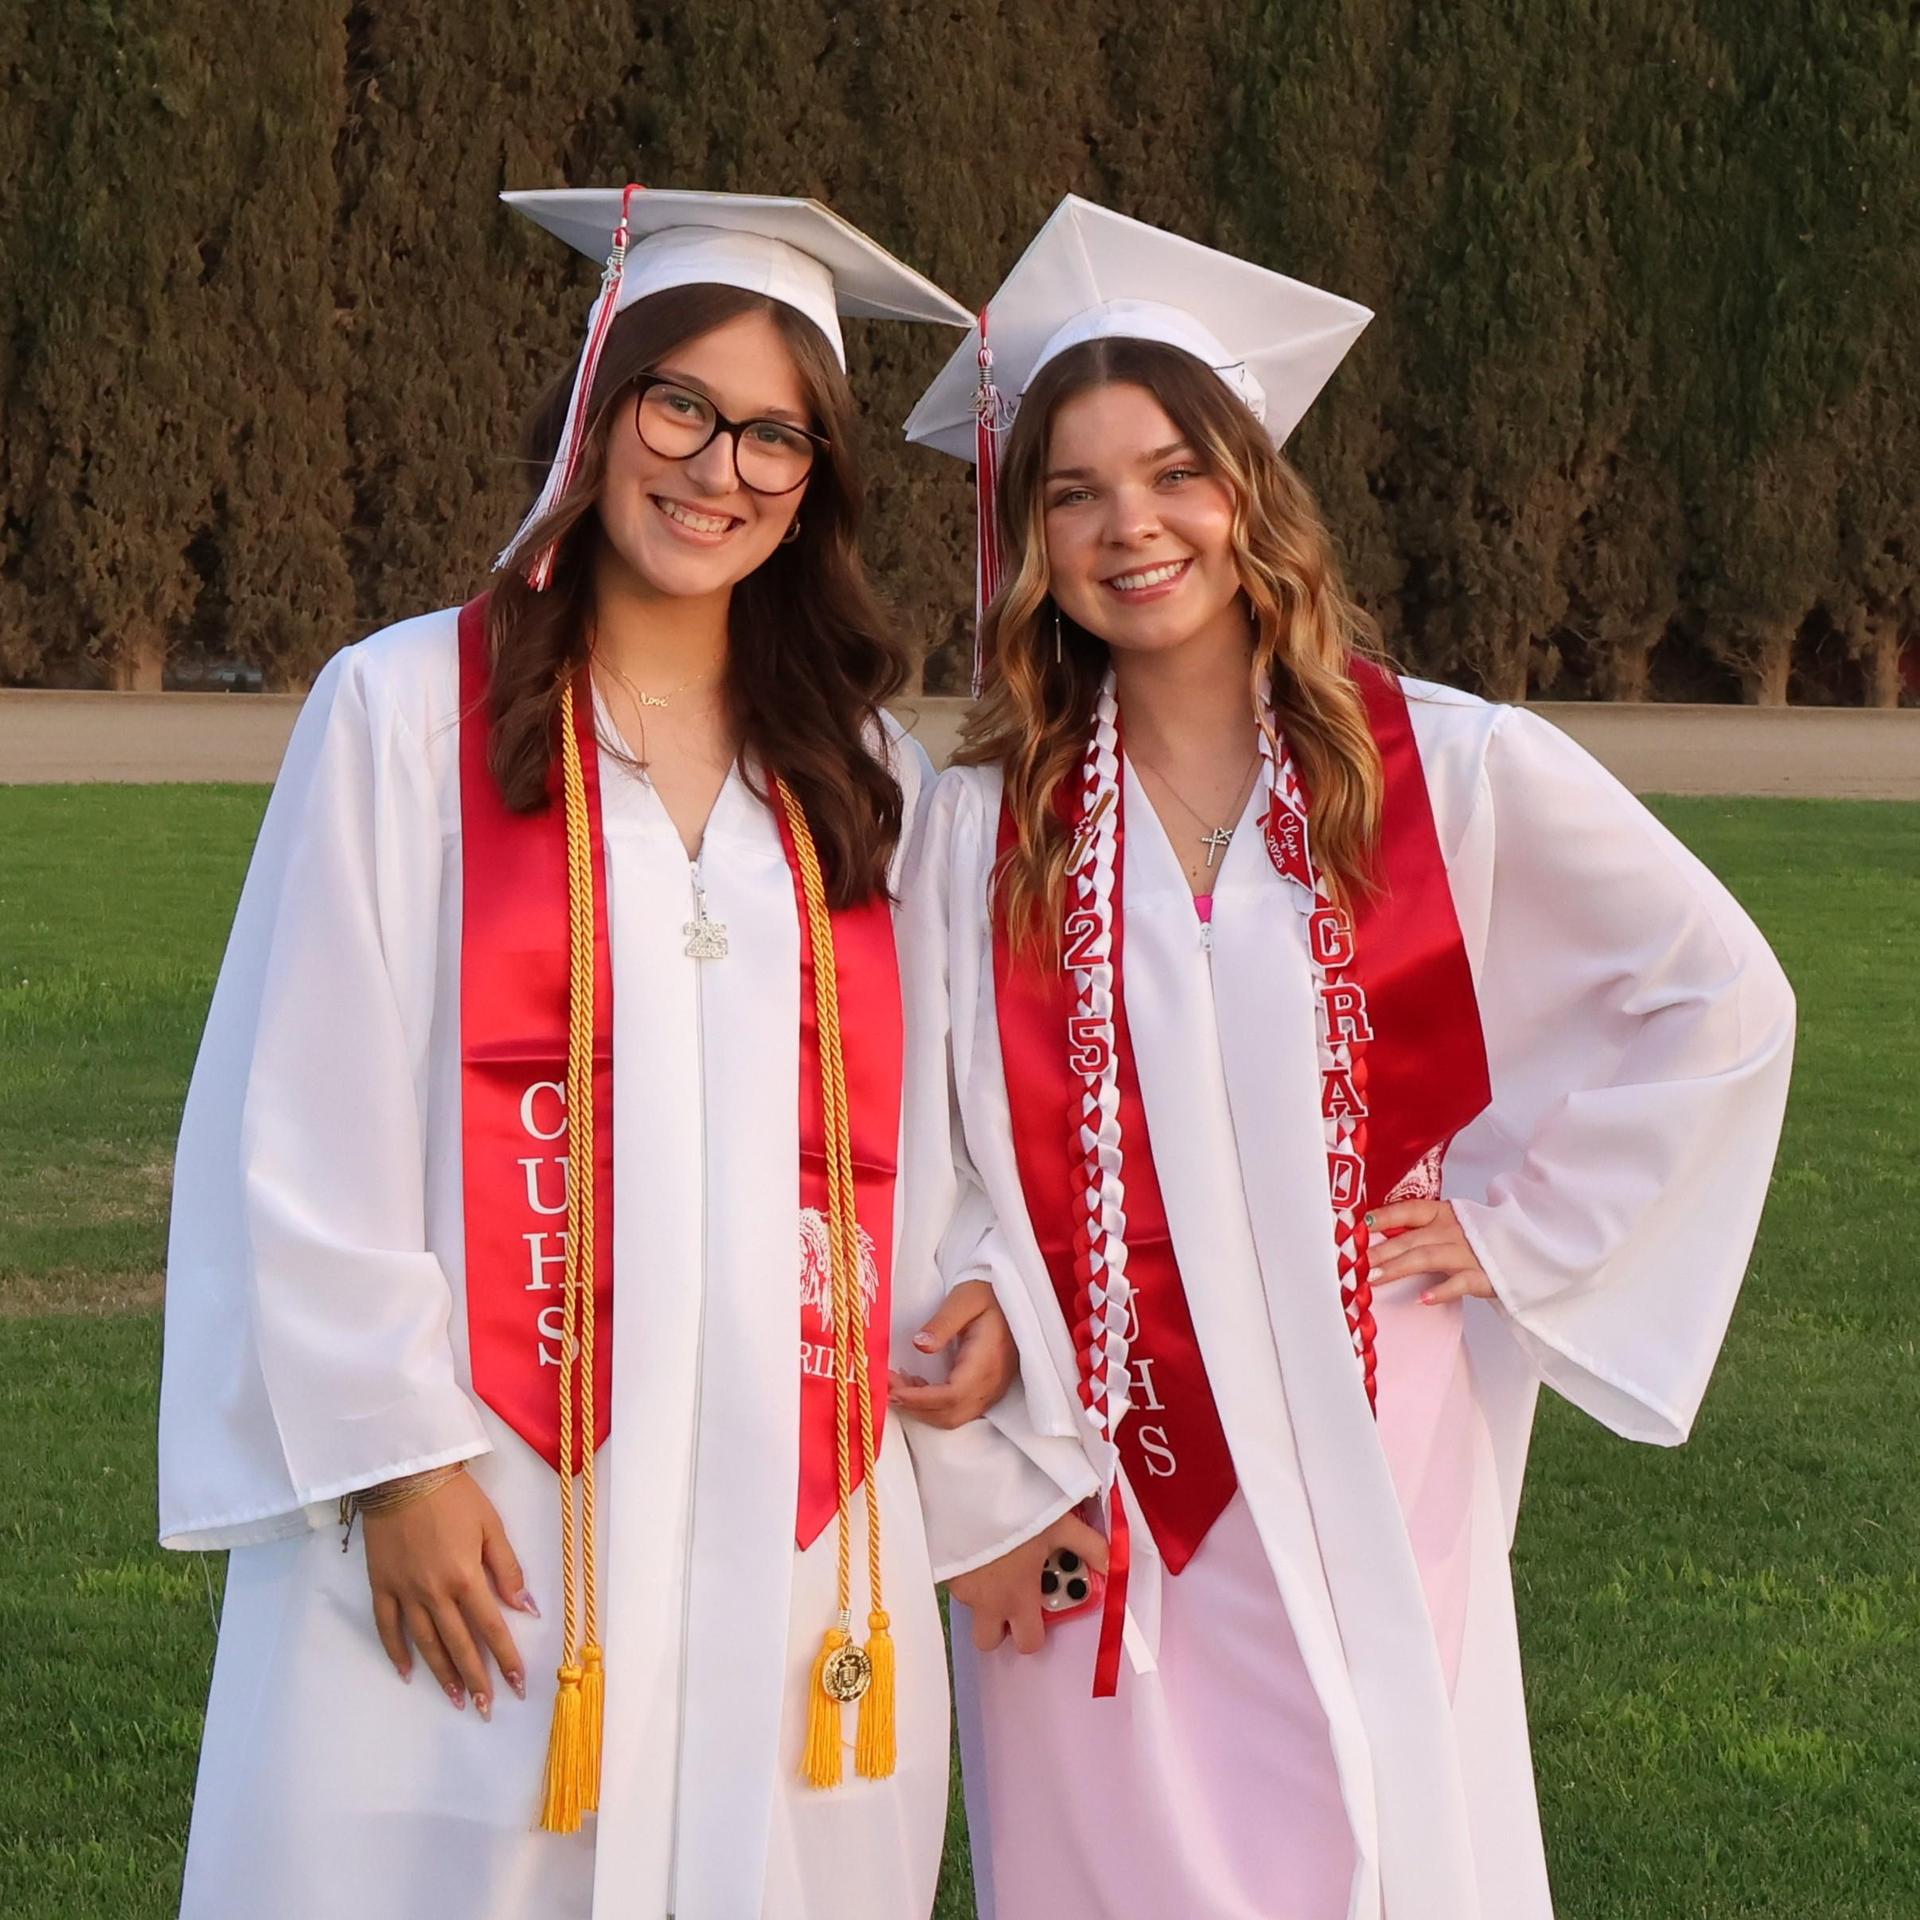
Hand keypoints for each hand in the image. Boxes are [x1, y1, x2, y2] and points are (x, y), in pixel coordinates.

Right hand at [362, 1469, 537, 1718]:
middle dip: (476, 1679)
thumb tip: (526, 1606)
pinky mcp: (382, 1586)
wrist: (404, 1476)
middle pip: (459, 1644)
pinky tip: (407, 1673)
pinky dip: (396, 1652)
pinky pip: (387, 1627)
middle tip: (487, 1708)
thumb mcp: (492, 1525)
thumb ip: (508, 1568)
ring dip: (442, 1674)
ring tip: (457, 1700)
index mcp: (466, 1577)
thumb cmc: (455, 1496)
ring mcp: (405, 1592)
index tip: (517, 1685)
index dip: (506, 1658)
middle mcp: (435, 1593)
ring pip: (425, 1643)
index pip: (491, 1628)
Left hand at [888, 1278, 1019, 1428]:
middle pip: (950, 1414)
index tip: (893, 1388)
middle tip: (888, 1386)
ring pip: (953, 1417)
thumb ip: (941, 1324)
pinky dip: (933, 1406)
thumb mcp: (963, 1300)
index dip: (920, 1399)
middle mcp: (991, 1383)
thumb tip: (919, 1346)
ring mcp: (991, 1391)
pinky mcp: (987, 1392)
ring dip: (922, 1409)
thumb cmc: (985, 1295)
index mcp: (986, 1360)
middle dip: (915, 1407)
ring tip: (899, 1385)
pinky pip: (958, 1410)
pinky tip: (918, 1386)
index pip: (952, 1395)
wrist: (1010, 1299)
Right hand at [945, 1510, 1108, 1655]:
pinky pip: (956, 1584)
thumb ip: (1088, 1546)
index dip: (1036, 1633)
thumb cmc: (1017, 1510)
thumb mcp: (1060, 1523)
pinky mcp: (943, 1570)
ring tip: (995, 1560)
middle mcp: (986, 1601)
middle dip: (1001, 1626)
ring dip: (984, 1595)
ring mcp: (960, 1588)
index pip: (1028, 1644)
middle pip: (989, 1641)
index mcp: (1018, 1597)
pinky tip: (977, 1546)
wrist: (968, 1488)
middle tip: (1013, 1596)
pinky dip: (968, 1573)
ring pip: (972, 1608)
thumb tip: (1111, 1565)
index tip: (1040, 1610)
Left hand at [1366, 1198, 1493, 1304]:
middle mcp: (1454, 1229)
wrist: (1526, 1250)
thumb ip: (1420, 1231)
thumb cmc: (1477, 1239)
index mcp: (1444, 1213)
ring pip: (1428, 1258)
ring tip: (1374, 1279)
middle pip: (1411, 1239)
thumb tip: (1378, 1238)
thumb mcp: (1450, 1226)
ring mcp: (1469, 1252)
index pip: (1409, 1210)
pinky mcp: (1484, 1275)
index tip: (1359, 1226)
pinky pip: (1460, 1282)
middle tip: (1355, 1263)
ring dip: (1399, 1267)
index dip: (1384, 1216)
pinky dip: (1441, 1290)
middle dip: (1381, 1251)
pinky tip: (1422, 1298)